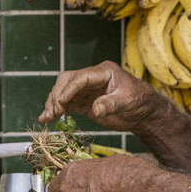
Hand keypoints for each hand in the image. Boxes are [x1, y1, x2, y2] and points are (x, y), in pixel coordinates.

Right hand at [39, 61, 164, 132]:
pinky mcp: (83, 102)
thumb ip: (111, 103)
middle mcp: (91, 78)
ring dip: (53, 103)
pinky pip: (66, 104)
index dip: (70, 88)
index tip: (62, 102)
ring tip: (47, 117)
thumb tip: (95, 109)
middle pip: (66, 80)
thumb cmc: (140, 102)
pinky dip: (56, 110)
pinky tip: (46, 119)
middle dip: (57, 95)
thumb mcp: (128, 101)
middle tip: (54, 111)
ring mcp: (86, 90)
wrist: (144, 113)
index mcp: (103, 72)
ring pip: (62, 91)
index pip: (81, 77)